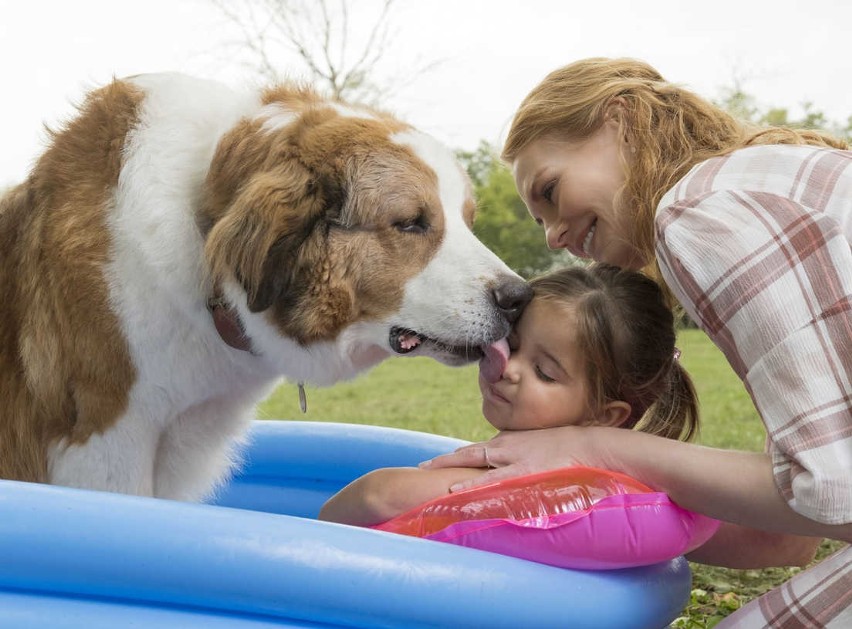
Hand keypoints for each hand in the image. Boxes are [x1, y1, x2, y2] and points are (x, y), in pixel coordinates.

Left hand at [421, 426, 609, 491]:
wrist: (589, 444)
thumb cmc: (567, 449)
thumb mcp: (538, 450)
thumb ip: (523, 459)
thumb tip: (514, 471)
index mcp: (508, 442)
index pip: (475, 450)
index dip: (455, 457)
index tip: (435, 463)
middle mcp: (505, 447)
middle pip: (467, 453)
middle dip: (443, 461)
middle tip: (420, 467)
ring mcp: (512, 459)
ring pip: (474, 465)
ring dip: (451, 473)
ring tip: (428, 480)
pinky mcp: (523, 472)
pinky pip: (491, 482)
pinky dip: (472, 488)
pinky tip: (455, 493)